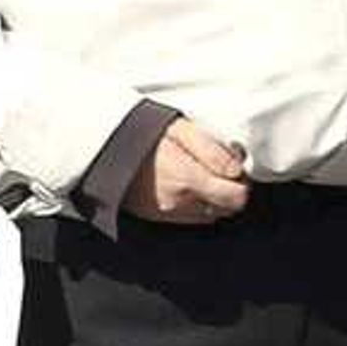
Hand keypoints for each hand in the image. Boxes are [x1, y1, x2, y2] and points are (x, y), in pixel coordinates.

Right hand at [123, 117, 250, 224]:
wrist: (105, 149)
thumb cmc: (142, 133)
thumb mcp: (181, 128)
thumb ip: (213, 150)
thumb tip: (236, 169)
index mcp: (187, 177)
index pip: (236, 196)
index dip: (242, 181)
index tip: (234, 167)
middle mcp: (180, 201)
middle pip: (227, 208)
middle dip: (231, 190)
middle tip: (222, 170)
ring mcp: (169, 213)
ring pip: (211, 214)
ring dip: (214, 198)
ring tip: (201, 175)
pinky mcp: (158, 217)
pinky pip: (191, 217)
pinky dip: (196, 204)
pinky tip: (186, 185)